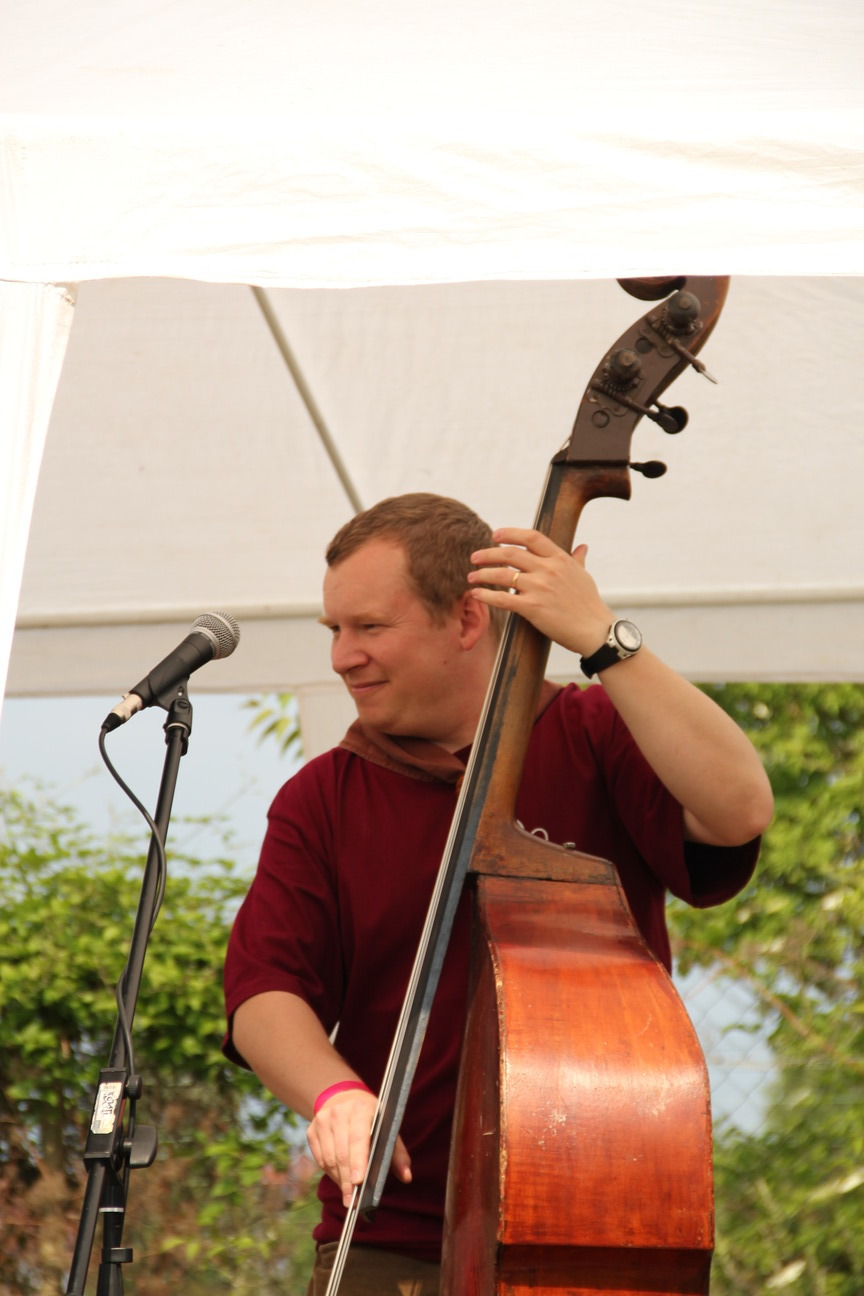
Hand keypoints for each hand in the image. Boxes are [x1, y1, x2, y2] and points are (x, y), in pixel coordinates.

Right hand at [306, 1087, 411, 1207]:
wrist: (344, 1098)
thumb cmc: (372, 1118)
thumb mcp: (387, 1127)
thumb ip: (397, 1153)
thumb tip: (407, 1177)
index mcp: (361, 1109)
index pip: (358, 1138)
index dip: (358, 1161)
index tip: (359, 1182)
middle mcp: (339, 1112)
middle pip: (342, 1153)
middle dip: (348, 1180)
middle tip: (353, 1201)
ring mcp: (322, 1120)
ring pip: (329, 1159)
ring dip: (340, 1179)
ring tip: (349, 1194)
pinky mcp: (311, 1130)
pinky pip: (320, 1159)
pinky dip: (331, 1173)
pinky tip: (340, 1179)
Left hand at [469, 527, 613, 656]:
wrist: (595, 631)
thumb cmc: (590, 605)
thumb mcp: (584, 576)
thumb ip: (577, 560)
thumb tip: (582, 547)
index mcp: (560, 559)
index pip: (531, 537)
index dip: (510, 534)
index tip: (496, 535)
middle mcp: (548, 570)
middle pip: (511, 554)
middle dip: (488, 554)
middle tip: (475, 557)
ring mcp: (539, 588)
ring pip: (502, 575)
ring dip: (482, 574)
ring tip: (471, 576)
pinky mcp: (533, 608)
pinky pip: (502, 599)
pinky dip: (486, 596)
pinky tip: (475, 594)